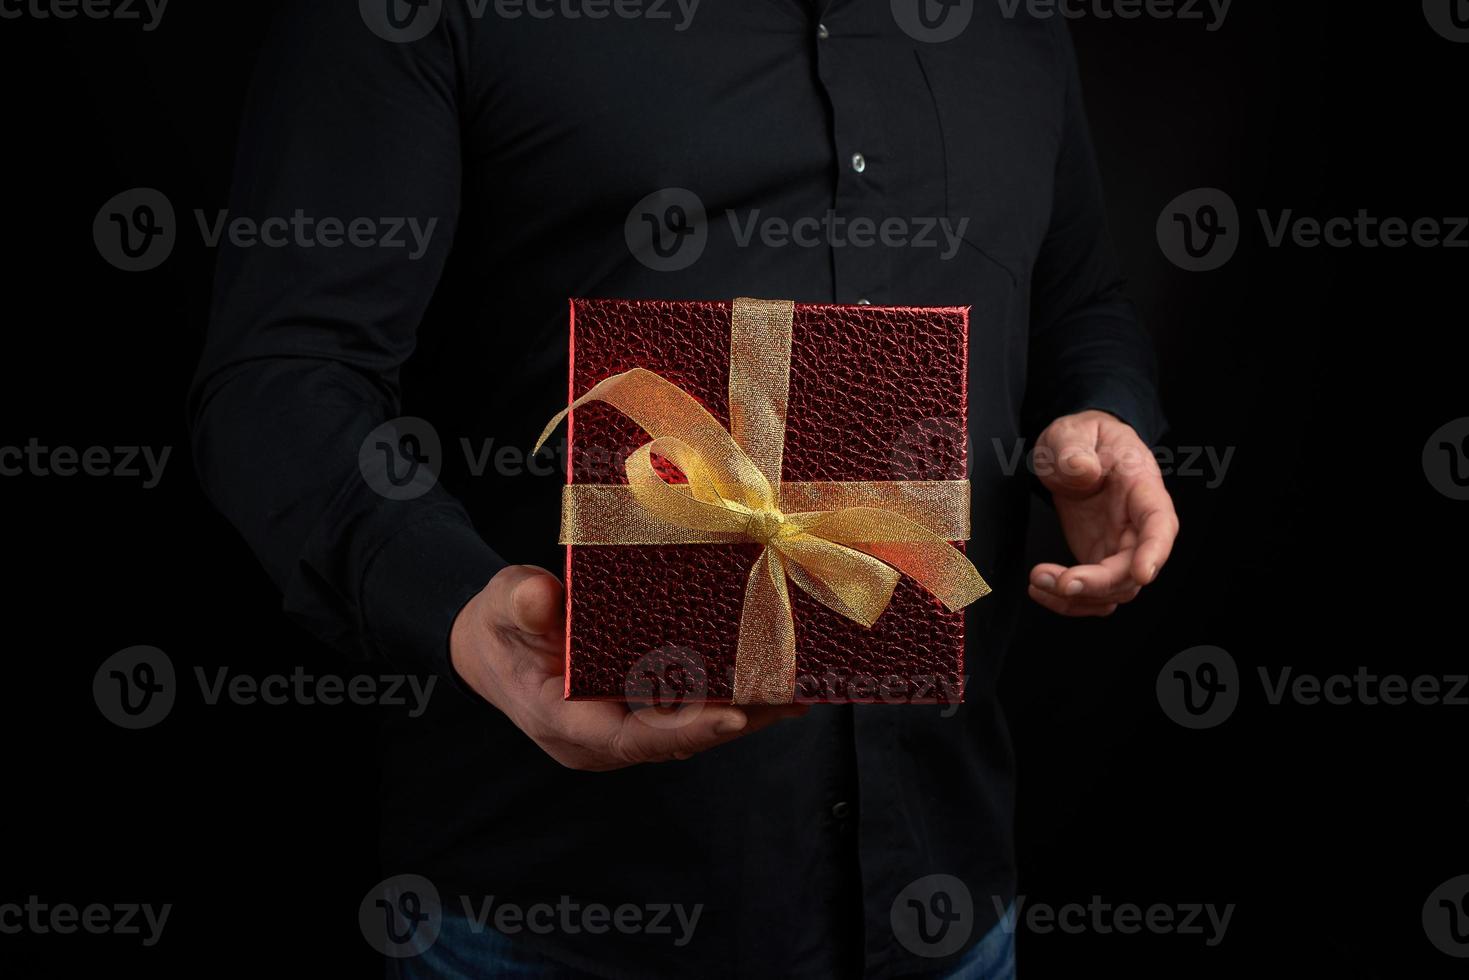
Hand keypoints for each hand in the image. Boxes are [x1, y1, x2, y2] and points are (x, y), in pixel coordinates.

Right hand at [450, 565, 807, 769]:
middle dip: (736, 721)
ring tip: (802, 693)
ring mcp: (624, 727)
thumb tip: (544, 599)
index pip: (632, 738)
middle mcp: (603, 739)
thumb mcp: (503, 603)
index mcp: (567, 723)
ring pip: (691, 728)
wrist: (493, 641)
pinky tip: (772, 681)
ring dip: (746, 714)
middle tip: (792, 699)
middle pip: (677, 739)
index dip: (684, 729)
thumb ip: (521, 604)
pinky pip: (689, 710)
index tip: (733, 716)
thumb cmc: (498, 624)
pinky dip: (729, 696)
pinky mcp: (639, 710)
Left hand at [1028, 410, 1179, 616]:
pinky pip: (1093, 594)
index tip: (1142, 573)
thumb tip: (1083, 471)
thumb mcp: (1072, 433)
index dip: (1155, 551)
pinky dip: (1069, 602)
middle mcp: (1138, 525)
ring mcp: (1119, 547)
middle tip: (1060, 583)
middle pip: (1133, 568)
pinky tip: (1040, 590)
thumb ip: (1075, 449)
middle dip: (1099, 583)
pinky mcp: (1098, 560)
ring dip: (1079, 597)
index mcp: (1142, 488)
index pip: (1159, 524)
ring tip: (1038, 581)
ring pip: (1114, 590)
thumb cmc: (1082, 439)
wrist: (1073, 451)